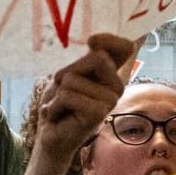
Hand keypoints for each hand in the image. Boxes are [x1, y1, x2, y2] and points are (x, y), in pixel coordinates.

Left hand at [32, 34, 135, 158]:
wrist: (49, 135)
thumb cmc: (58, 102)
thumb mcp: (69, 74)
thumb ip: (86, 59)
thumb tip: (96, 43)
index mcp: (112, 74)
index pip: (126, 47)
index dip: (110, 39)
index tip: (91, 41)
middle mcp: (117, 86)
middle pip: (97, 57)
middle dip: (69, 72)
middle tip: (64, 90)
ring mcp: (111, 100)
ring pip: (74, 79)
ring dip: (58, 93)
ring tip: (60, 106)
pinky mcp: (99, 114)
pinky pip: (68, 95)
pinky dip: (54, 105)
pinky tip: (58, 116)